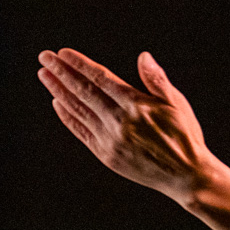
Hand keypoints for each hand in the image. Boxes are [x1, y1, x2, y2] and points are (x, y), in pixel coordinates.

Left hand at [36, 48, 214, 202]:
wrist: (185, 176)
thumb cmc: (185, 136)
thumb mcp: (177, 104)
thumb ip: (157, 80)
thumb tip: (143, 56)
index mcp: (137, 105)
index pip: (101, 78)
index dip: (80, 64)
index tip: (63, 53)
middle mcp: (120, 122)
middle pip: (83, 91)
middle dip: (62, 73)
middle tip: (45, 57)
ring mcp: (111, 140)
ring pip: (78, 110)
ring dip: (58, 91)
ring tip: (45, 75)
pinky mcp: (106, 155)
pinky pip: (81, 132)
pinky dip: (68, 117)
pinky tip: (57, 103)